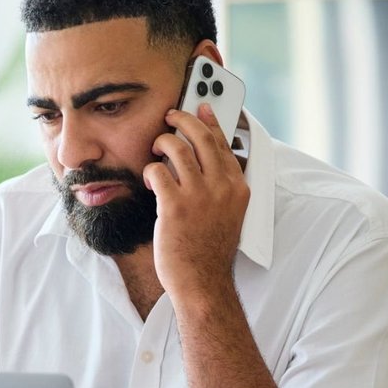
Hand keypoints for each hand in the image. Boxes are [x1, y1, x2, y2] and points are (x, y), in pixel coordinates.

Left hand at [142, 104, 249, 296]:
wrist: (202, 280)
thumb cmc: (210, 250)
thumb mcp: (229, 214)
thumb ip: (222, 188)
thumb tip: (205, 162)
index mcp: (238, 188)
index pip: (224, 144)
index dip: (210, 122)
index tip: (202, 107)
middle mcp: (222, 187)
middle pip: (202, 137)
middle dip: (183, 119)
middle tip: (171, 116)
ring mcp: (199, 196)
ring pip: (177, 148)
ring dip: (162, 143)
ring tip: (156, 148)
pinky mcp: (174, 206)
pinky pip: (157, 171)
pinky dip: (150, 170)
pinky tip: (149, 180)